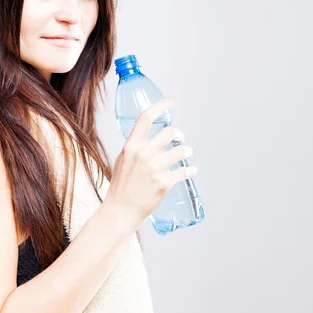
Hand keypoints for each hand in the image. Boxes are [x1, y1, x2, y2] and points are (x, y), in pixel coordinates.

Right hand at [104, 98, 196, 230]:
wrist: (120, 210)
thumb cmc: (121, 186)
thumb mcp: (122, 160)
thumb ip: (135, 149)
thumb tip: (149, 140)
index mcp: (131, 146)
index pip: (146, 118)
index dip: (159, 107)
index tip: (169, 102)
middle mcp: (143, 154)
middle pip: (169, 133)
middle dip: (179, 135)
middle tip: (181, 138)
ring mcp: (154, 168)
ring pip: (181, 151)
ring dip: (187, 151)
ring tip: (187, 154)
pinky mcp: (164, 183)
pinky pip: (184, 171)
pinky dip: (190, 170)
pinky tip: (191, 170)